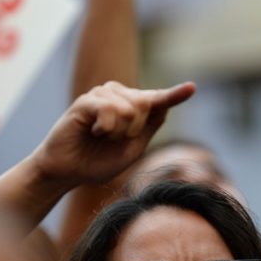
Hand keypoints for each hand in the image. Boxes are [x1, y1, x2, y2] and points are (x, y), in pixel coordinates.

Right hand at [31, 81, 195, 187]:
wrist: (68, 172)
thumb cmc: (98, 162)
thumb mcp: (131, 150)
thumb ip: (149, 128)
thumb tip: (163, 106)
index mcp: (132, 109)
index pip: (158, 100)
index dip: (175, 95)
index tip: (191, 88)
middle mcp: (118, 96)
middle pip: (147, 103)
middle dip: (135, 129)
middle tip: (114, 140)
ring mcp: (101, 95)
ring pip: (130, 107)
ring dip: (119, 131)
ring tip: (102, 136)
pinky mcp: (85, 100)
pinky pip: (109, 108)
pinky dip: (106, 127)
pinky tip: (94, 132)